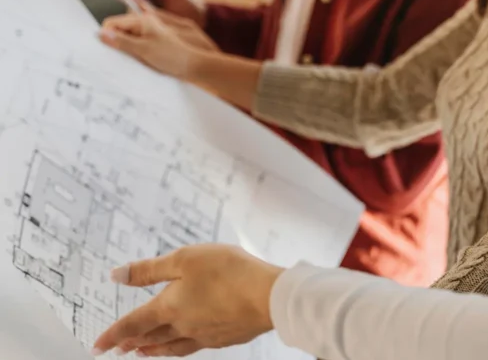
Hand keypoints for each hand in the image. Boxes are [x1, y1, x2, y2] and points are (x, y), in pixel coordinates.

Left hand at [91, 244, 283, 357]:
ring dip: (154, 350)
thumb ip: (150, 269)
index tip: (97, 346)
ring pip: (172, 347)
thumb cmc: (229, 271)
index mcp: (169, 307)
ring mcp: (205, 335)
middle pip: (151, 338)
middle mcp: (183, 326)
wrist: (268, 296)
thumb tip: (117, 275)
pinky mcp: (225, 337)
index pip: (133, 324)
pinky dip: (182, 347)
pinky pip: (195, 346)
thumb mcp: (185, 259)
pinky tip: (188, 342)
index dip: (112, 334)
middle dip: (132, 343)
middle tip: (119, 349)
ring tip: (145, 353)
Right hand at [100, 9, 219, 79]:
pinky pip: (135, 46)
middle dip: (113, 43)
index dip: (106, 35)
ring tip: (128, 61)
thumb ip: (122, 42)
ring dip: (123, 50)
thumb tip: (101, 34)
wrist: (193, 65)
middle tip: (114, 58)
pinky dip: (131, 53)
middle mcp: (144, 24)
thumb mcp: (143, 50)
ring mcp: (148, 33)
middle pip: (118, 31)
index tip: (104, 50)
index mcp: (142, 20)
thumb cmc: (171, 56)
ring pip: (126, 39)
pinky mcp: (151, 43)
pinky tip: (134, 62)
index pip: (112, 23)